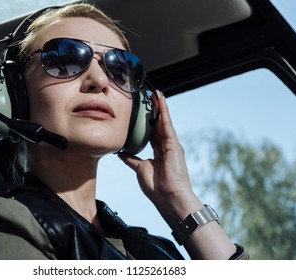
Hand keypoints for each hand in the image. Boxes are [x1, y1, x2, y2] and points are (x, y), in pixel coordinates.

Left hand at [118, 90, 201, 224]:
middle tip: (148, 96)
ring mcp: (172, 144)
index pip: (152, 132)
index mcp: (159, 152)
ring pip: (164, 121)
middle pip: (158, 124)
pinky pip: (167, 124)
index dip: (148, 121)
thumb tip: (121, 153)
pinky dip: (163, 112)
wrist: (168, 198)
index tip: (143, 110)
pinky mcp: (174, 144)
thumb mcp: (140, 169)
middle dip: (153, 110)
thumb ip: (132, 159)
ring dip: (159, 106)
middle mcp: (167, 146)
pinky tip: (160, 101)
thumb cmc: (156, 187)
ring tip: (154, 93)